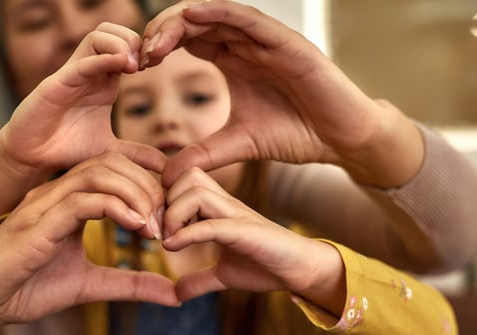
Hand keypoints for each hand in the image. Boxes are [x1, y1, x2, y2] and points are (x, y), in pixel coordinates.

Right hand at [0, 23, 166, 222]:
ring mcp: (72, 75)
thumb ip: (136, 154)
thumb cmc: (66, 149)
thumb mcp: (110, 150)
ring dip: (121, 44)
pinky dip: (103, 59)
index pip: (126, 44)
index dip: (144, 50)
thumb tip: (165, 166)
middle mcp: (89, 72)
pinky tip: (123, 66)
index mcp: (104, 81)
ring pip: (98, 36)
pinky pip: (82, 62)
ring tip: (134, 66)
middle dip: (134, 40)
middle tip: (146, 63)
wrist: (32, 158)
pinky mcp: (56, 85)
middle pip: (113, 30)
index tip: (157, 68)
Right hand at [0, 153, 174, 334]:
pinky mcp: (36, 222)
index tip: (169, 221)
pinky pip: (82, 198)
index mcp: (68, 202)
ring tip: (155, 227)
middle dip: (149, 188)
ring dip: (136, 195)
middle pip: (113, 164)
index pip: (115, 172)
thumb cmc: (20, 289)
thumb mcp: (88, 286)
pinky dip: (116, 207)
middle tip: (168, 222)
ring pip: (99, 172)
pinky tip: (136, 227)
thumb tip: (172, 294)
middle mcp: (56, 194)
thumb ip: (128, 284)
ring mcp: (44, 204)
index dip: (148, 189)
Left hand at [141, 0, 423, 188]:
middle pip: (196, 23)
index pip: (189, 40)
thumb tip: (165, 176)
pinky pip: (249, 19)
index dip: (159, 47)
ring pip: (217, 16)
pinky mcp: (288, 43)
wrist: (341, 141)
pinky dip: (220, 13)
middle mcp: (246, 45)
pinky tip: (193, 14)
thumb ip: (201, 155)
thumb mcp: (236, 145)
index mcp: (233, 61)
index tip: (135, 67)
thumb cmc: (295, 135)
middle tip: (137, 53)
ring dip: (182, 22)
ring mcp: (267, 41)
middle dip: (162, 32)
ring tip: (155, 38)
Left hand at [163, 167, 345, 315]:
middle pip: (186, 177)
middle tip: (158, 230)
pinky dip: (186, 234)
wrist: (300, 270)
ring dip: (173, 215)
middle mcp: (226, 204)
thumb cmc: (265, 265)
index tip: (154, 226)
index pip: (182, 180)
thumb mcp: (223, 275)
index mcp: (218, 207)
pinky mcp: (246, 231)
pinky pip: (210, 224)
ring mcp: (236, 215)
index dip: (162, 198)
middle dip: (164, 201)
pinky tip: (173, 247)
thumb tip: (176, 293)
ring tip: (168, 239)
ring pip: (195, 192)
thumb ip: (199, 280)